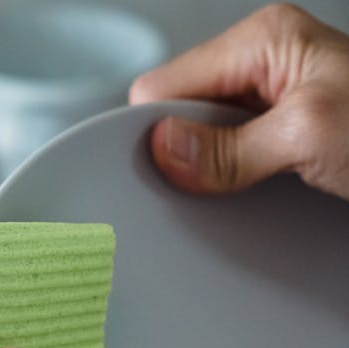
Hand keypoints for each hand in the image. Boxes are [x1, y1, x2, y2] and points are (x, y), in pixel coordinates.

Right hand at [129, 3, 348, 199]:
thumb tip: (164, 148)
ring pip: (203, 137)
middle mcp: (264, 61)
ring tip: (236, 191)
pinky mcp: (282, 131)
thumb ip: (229, 148)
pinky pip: (230, 155)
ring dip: (208, 171)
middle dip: (183, 152)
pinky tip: (246, 193)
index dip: (157, 130)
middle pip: (182, 110)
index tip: (161, 172)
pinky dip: (228, 180)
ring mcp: (273, 98)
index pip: (167, 82)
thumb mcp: (305, 136)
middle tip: (205, 187)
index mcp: (264, 39)